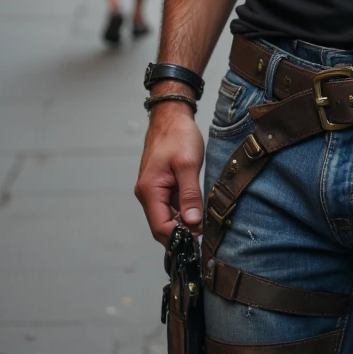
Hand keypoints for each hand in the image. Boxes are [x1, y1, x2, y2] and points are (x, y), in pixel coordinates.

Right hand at [134, 102, 204, 245]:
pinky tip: (198, 210)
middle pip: (162, 226)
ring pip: (167, 217)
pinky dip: (183, 211)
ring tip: (204, 223)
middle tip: (205, 233)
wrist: (172, 116)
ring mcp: (153, 191)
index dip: (179, 237)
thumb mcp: (188, 165)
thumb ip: (190, 195)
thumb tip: (193, 223)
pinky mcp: (161, 186)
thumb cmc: (178, 135)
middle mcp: (147, 194)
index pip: (160, 227)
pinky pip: (171, 206)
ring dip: (184, 223)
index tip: (200, 237)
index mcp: (149, 190)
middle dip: (182, 233)